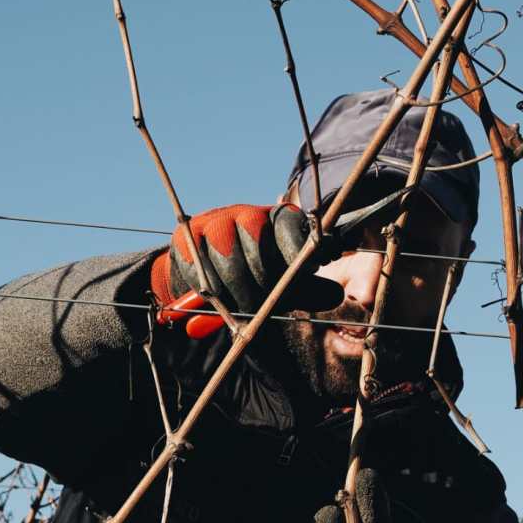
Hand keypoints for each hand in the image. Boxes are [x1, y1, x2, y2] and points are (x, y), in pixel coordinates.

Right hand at [150, 203, 339, 315]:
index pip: (289, 224)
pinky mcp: (186, 237)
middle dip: (262, 281)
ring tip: (241, 308)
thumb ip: (308, 291)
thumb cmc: (253, 285)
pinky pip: (200, 267)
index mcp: (274, 221)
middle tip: (262, 305)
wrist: (204, 287)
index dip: (297, 247)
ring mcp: (214, 222)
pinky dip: (210, 291)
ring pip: (228, 258)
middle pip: (257, 242)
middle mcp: (246, 214)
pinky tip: (216, 299)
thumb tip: (337, 295)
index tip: (306, 270)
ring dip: (236, 292)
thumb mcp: (284, 289)